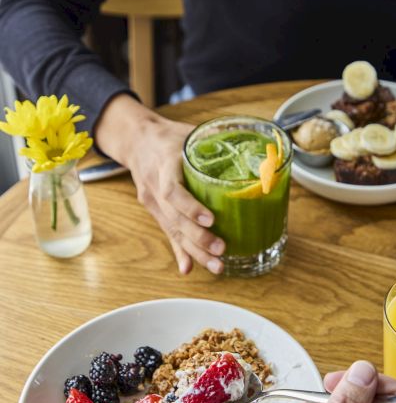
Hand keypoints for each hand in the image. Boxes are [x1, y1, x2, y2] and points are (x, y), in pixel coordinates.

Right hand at [95, 94, 224, 274]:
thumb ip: (214, 145)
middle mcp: (154, 185)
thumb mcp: (189, 133)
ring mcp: (152, 201)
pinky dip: (179, 252)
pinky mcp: (155, 211)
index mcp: (164, 163)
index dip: (190, 207)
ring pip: (173, 230)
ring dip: (195, 251)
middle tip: (221, 249)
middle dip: (198, 237)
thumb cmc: (169, 136)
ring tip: (216, 266)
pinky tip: (188, 268)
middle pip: (174, 218)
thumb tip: (252, 152)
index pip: (172, 190)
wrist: (136, 140)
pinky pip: (168, 233)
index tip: (211, 219)